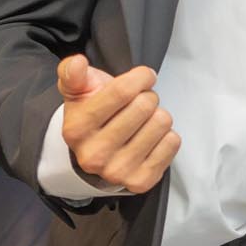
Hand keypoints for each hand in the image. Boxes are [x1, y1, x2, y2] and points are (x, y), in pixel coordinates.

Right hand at [57, 55, 178, 192]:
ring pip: (161, 123)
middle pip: (144, 106)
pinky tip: (150, 139)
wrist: (98, 154)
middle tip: (138, 105)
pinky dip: (166, 136)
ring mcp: (118, 172)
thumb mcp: (78, 91)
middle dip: (147, 97)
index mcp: (77, 129)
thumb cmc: (93, 115)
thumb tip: (78, 63)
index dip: (140, 77)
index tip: (143, 77)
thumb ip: (73, 73)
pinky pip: (172, 143)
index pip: (122, 91)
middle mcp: (94, 155)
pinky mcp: (141, 182)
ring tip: (143, 122)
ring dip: (157, 116)